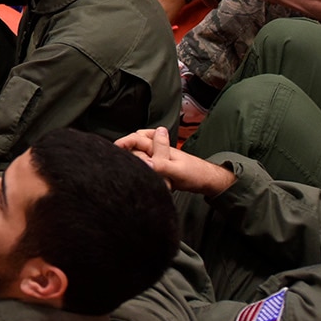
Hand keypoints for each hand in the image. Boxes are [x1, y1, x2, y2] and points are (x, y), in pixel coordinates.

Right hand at [115, 127, 234, 195]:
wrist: (206, 182)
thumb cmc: (195, 173)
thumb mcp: (176, 170)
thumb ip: (160, 164)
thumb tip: (144, 162)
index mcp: (159, 146)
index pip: (136, 139)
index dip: (124, 142)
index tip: (113, 149)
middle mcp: (155, 150)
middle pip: (134, 148)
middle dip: (131, 158)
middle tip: (135, 169)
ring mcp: (156, 159)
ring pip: (138, 158)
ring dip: (138, 167)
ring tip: (147, 177)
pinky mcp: (157, 169)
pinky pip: (144, 168)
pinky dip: (143, 173)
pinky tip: (149, 181)